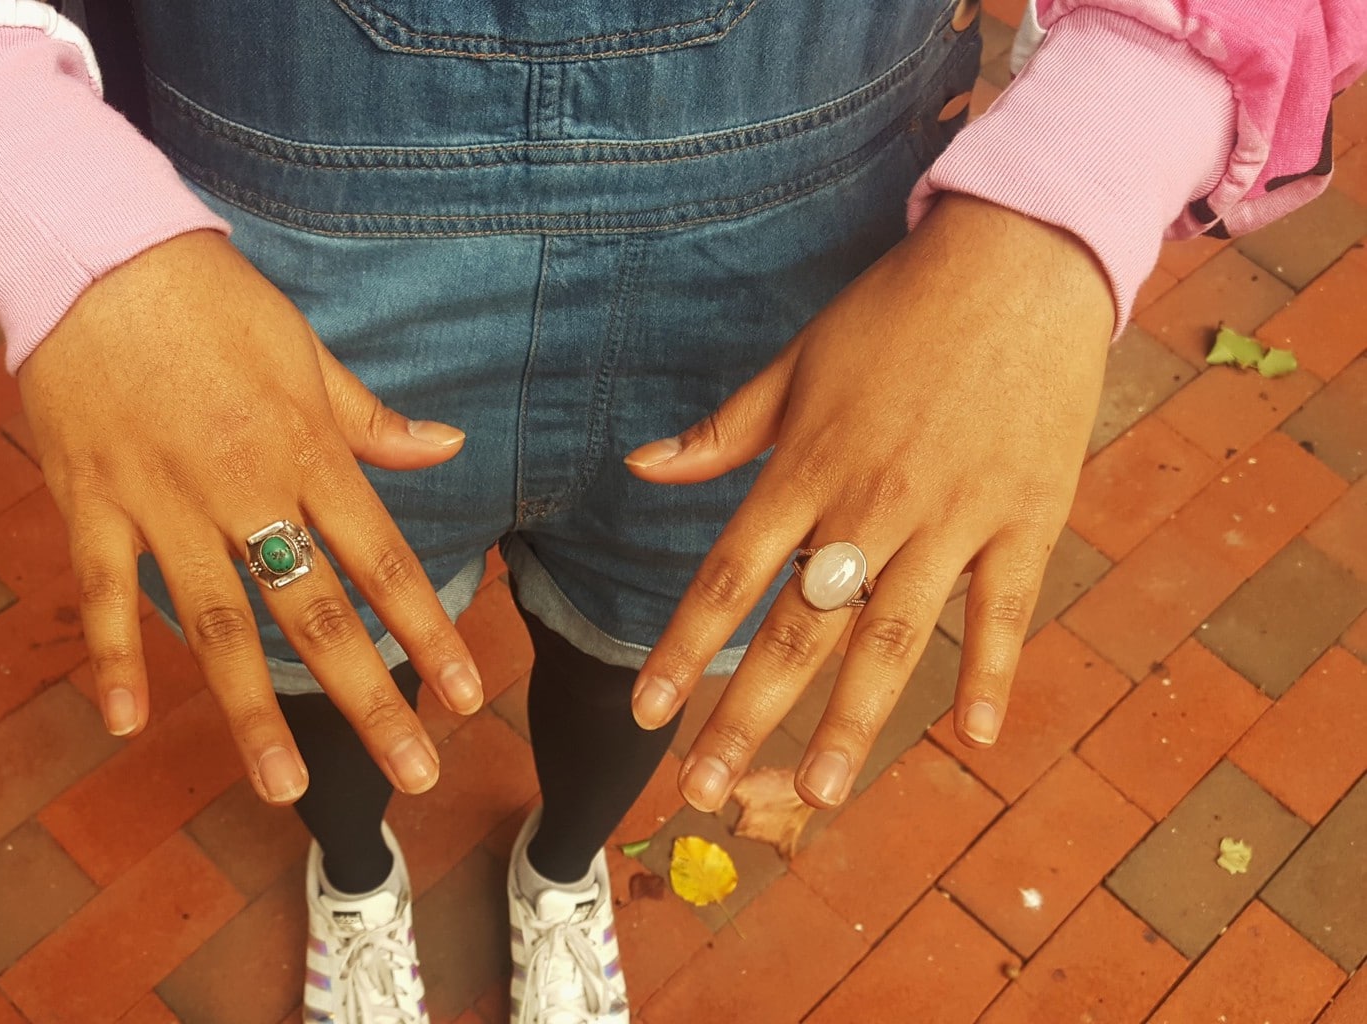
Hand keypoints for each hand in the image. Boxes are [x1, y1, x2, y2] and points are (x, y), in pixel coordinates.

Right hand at [19, 231, 483, 803]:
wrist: (94, 251)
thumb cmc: (210, 299)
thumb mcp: (305, 350)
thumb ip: (370, 417)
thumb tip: (448, 447)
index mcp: (304, 449)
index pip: (382, 557)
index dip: (428, 631)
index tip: (467, 695)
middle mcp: (242, 487)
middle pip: (314, 610)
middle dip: (370, 697)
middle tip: (415, 772)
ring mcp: (163, 502)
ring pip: (215, 624)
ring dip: (253, 712)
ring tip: (288, 789)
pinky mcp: (92, 503)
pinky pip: (104, 593)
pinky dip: (113, 657)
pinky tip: (126, 723)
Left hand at [625, 195, 1113, 811]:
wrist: (1020, 259)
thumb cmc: (896, 312)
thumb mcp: (796, 361)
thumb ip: (724, 430)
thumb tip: (642, 465)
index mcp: (808, 466)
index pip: (728, 577)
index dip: (681, 650)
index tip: (644, 713)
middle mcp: (872, 503)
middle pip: (800, 629)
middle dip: (747, 714)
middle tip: (707, 788)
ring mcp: (954, 517)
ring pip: (893, 638)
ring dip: (853, 723)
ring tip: (819, 793)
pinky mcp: (1026, 517)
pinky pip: (1004, 609)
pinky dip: (992, 670)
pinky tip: (972, 736)